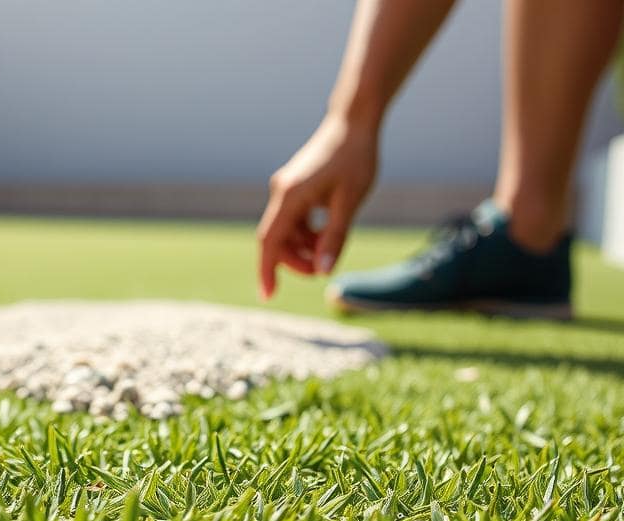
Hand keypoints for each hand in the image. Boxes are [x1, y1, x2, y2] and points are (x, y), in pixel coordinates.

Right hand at [257, 116, 377, 298]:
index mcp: (291, 195)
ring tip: (330, 248)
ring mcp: (286, 189)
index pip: (270, 241)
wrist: (354, 122)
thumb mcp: (350, 202)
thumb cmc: (356, 158)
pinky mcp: (294, 187)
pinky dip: (306, 233)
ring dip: (302, 247)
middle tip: (321, 271)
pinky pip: (293, 220)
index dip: (267, 270)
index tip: (267, 296)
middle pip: (276, 240)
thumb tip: (323, 271)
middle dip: (294, 261)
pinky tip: (326, 233)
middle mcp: (282, 192)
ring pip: (285, 231)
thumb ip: (335, 237)